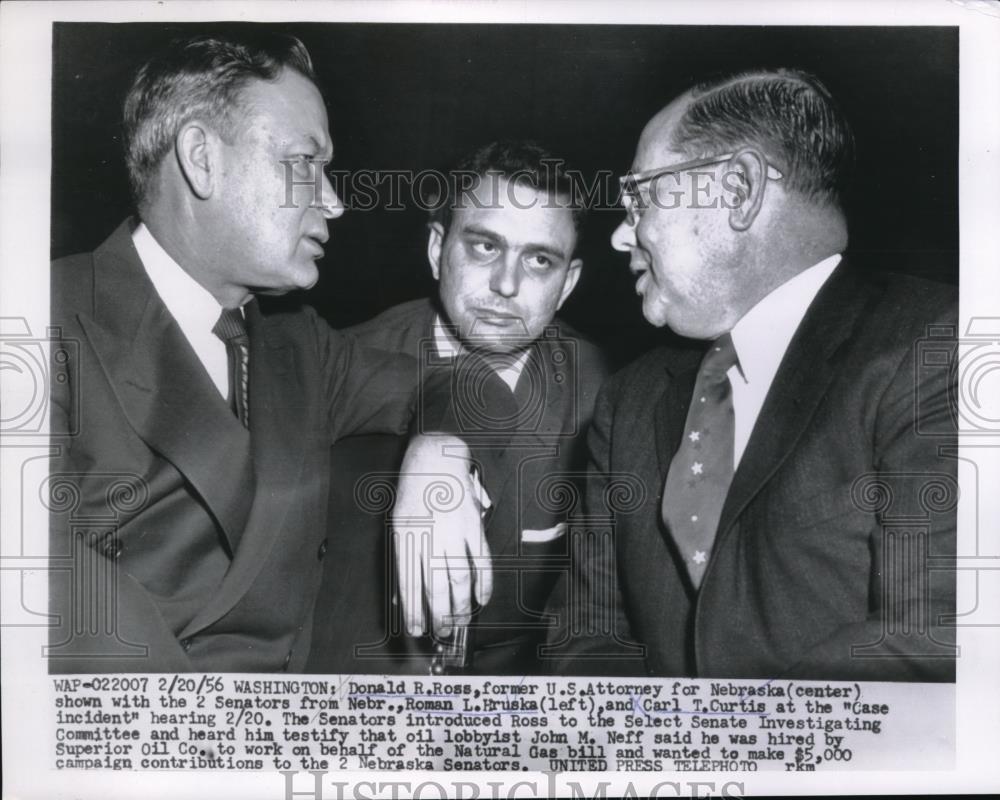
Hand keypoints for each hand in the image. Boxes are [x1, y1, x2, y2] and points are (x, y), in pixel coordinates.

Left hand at [392, 435, 493, 637]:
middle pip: (436, 587)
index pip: (409, 585)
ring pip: (460, 579)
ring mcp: (454, 532)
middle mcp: (429, 537)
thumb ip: (403, 557)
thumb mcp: (398, 523)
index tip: (417, 630)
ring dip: (462, 606)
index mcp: (406, 538)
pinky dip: (484, 584)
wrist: (434, 460)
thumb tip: (404, 595)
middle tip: (443, 632)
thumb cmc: (414, 494)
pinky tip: (481, 599)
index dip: (413, 612)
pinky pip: (481, 561)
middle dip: (439, 616)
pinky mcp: (473, 526)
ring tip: (462, 621)